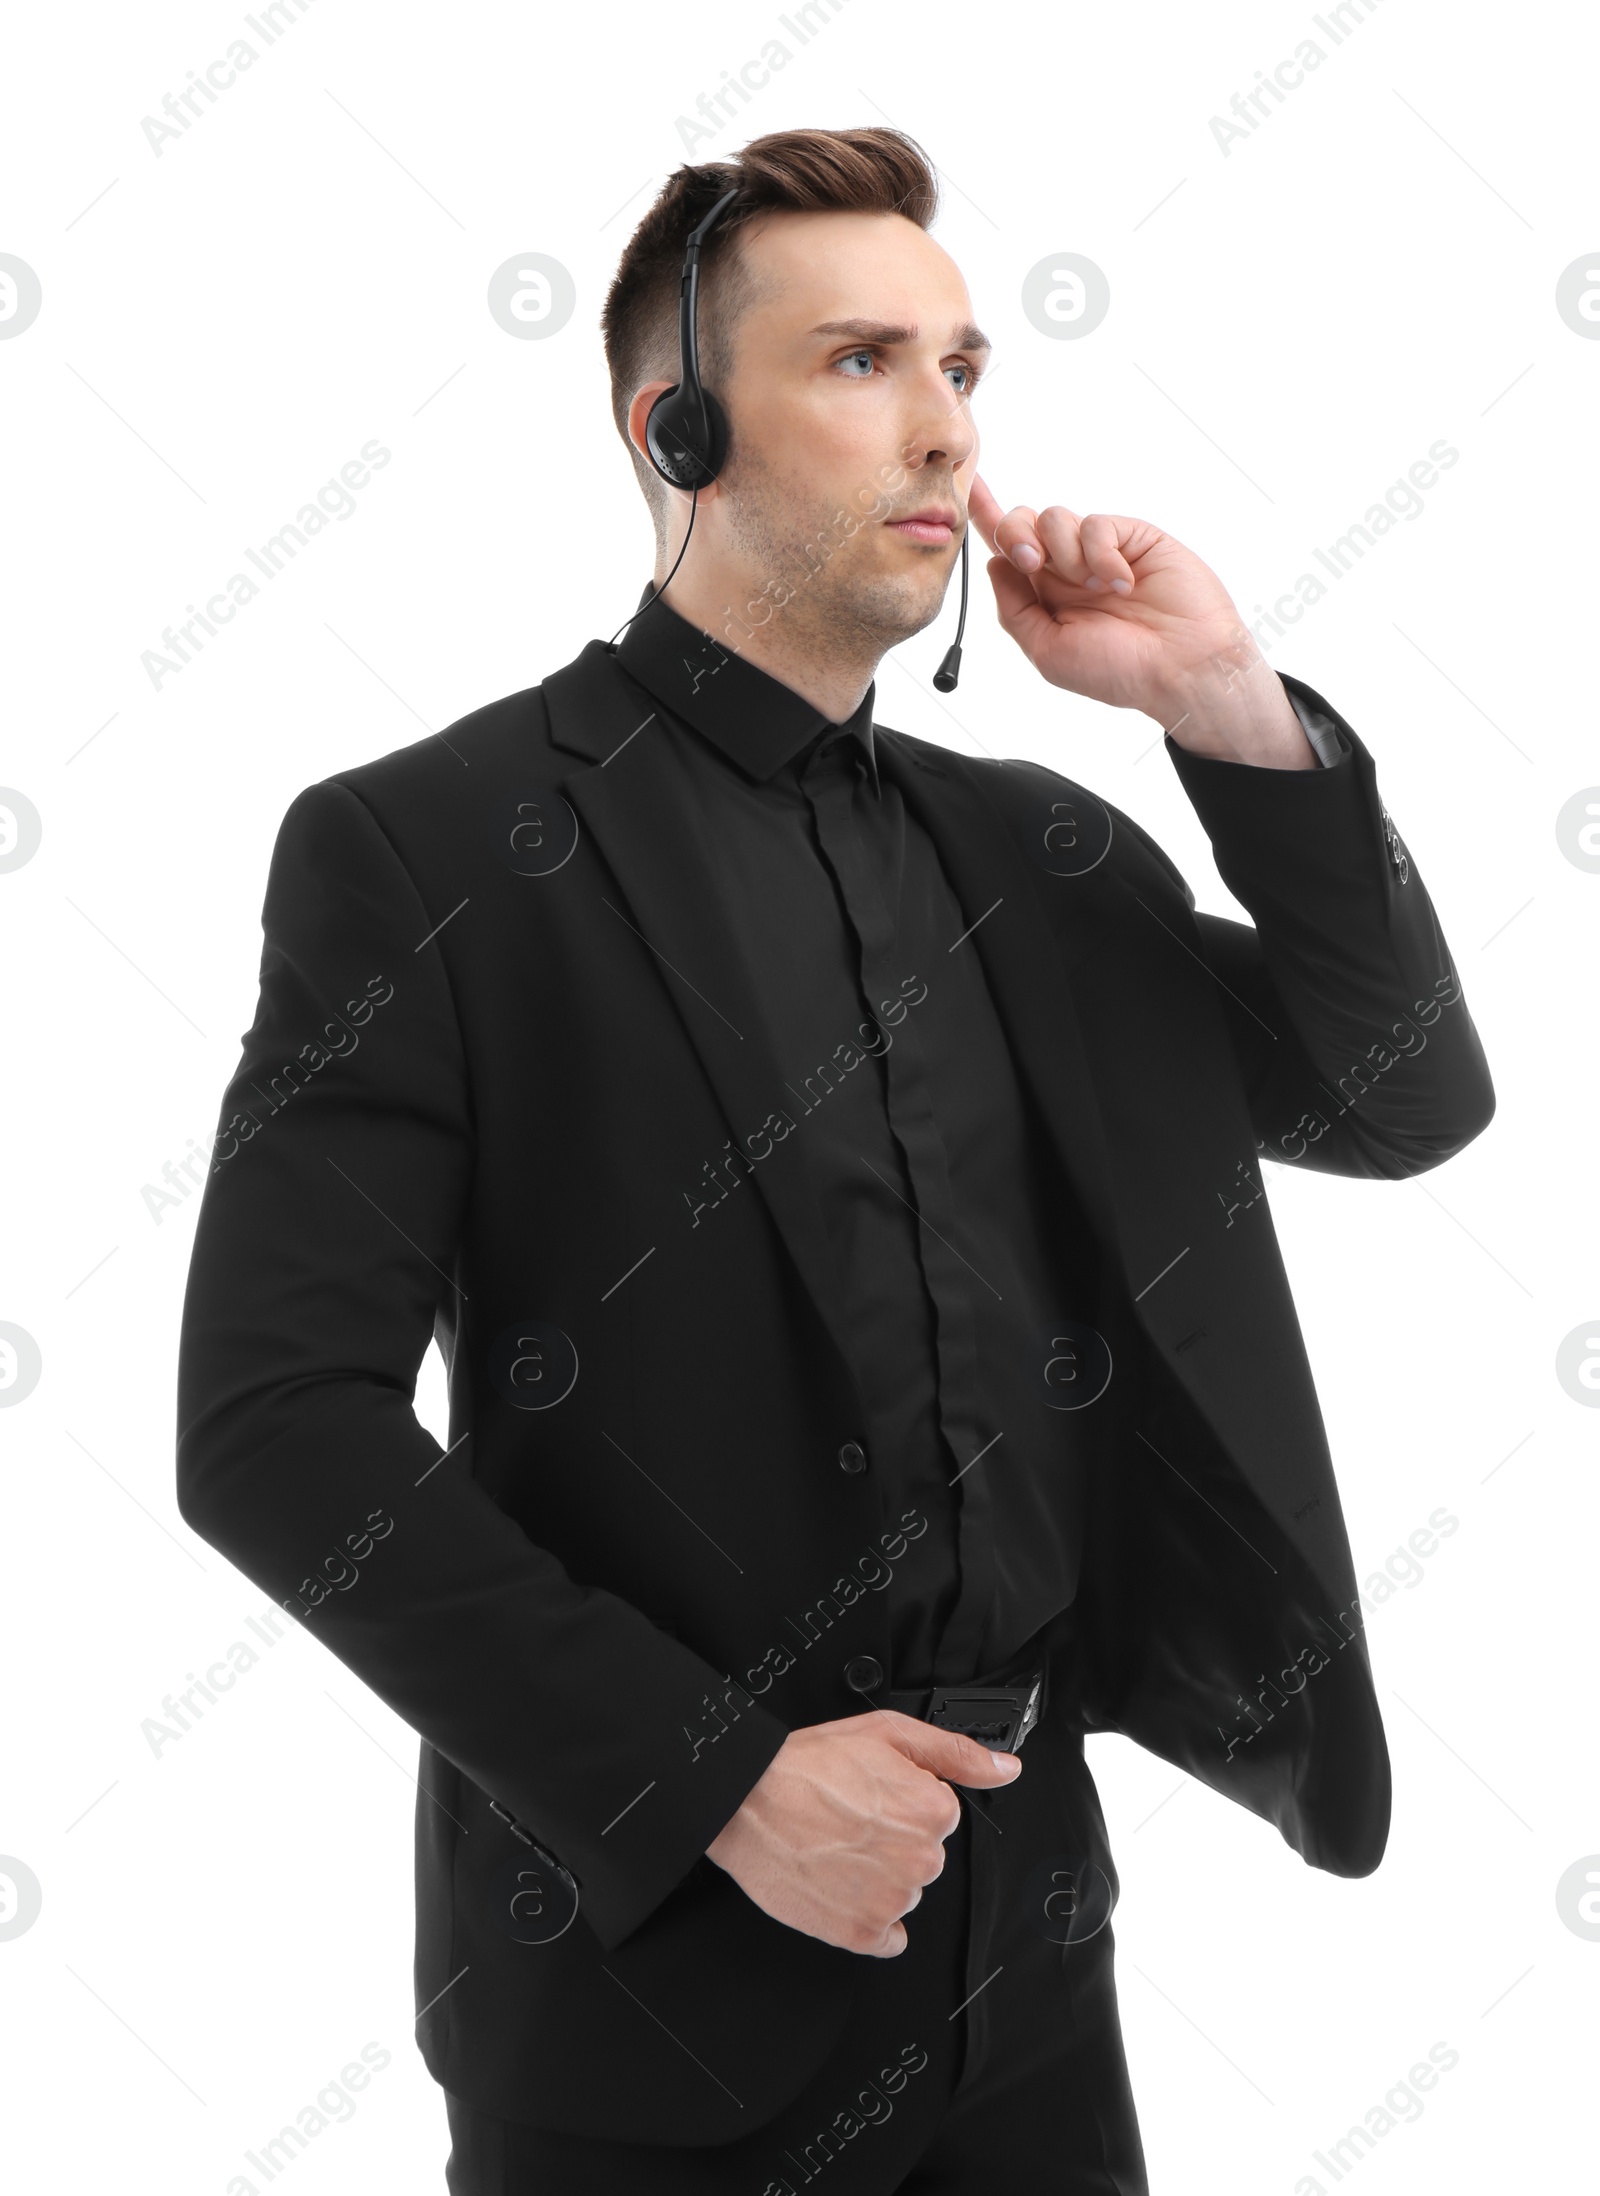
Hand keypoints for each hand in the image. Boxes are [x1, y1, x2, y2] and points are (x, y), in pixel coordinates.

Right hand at [705, 1711, 1021, 1955]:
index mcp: (933, 1810)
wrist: (746, 1800)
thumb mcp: (888, 1733)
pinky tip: (841, 1886)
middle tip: (850, 1819)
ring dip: (878, 1878)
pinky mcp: (860, 1932)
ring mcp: (891, 1900)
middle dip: (894, 1841)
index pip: (939, 1816)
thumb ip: (957, 1754)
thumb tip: (1006, 1769)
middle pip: (924, 1857)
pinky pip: (888, 1938)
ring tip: (836, 1846)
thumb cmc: (808, 1765)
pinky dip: (868, 1919)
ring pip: (905, 1894)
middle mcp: (920, 1859)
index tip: (872, 1796)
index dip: (904, 1802)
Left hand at [965, 475, 1314, 766]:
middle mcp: (1068, 569)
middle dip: (1015, 535)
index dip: (985, 517)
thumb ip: (1014, 609)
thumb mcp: (1048, 652)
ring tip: (1096, 590)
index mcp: (1044, 596)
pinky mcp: (1132, 536)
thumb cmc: (1119, 670)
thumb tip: (995, 564)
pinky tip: (1123, 584)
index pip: (1006, 550)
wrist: (1181, 668)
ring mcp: (1100, 551)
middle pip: (1021, 523)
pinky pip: (1097, 524)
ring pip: (1055, 518)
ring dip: (1066, 555)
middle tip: (1033, 562)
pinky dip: (1103, 556)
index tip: (970, 487)